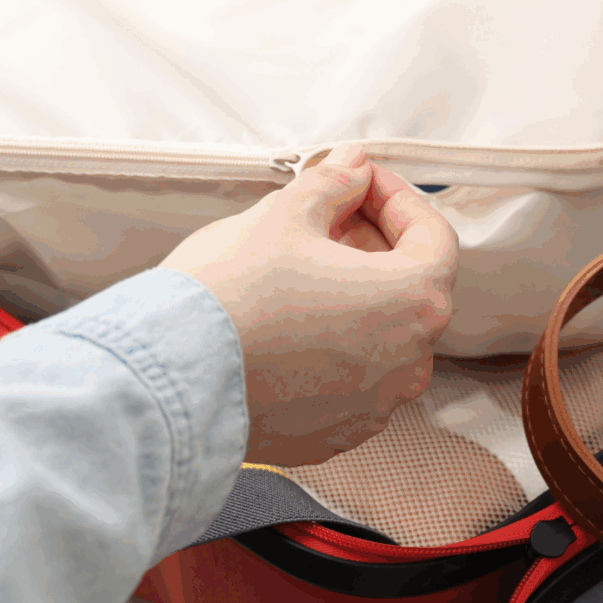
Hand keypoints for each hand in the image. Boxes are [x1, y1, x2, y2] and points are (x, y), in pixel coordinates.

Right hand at [162, 147, 458, 464]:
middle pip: (410, 287)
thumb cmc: (227, 302)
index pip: (432, 235)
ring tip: (300, 271)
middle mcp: (407, 362)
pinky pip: (350, 378)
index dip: (395, 197)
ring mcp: (374, 405)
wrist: (170, 380)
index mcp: (413, 302)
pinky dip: (332, 346)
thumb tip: (351, 170)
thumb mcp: (284, 215)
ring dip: (353, 297)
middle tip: (326, 218)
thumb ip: (333, 185)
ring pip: (380, 335)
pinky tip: (289, 323)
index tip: (361, 183)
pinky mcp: (336, 432)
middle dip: (372, 245)